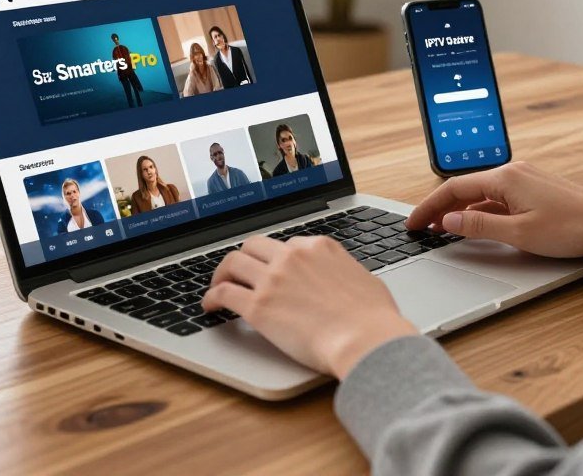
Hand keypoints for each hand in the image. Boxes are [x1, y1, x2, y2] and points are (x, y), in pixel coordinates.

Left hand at [202, 235, 417, 377]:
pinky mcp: (258, 306)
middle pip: (254, 246)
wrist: (365, 338)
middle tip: (239, 273)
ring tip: (217, 287)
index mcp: (319, 247)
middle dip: (245, 258)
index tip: (272, 271)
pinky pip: (223, 293)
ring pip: (233, 263)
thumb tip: (342, 280)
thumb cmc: (373, 317)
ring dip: (222, 274)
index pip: (287, 244)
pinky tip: (209, 306)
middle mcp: (293, 256)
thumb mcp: (364, 278)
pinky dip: (212, 297)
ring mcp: (273, 279)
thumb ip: (344, 272)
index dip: (277, 259)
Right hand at [406, 161, 582, 262]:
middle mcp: (512, 172)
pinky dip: (480, 211)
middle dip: (439, 208)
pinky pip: (497, 198)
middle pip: (464, 188)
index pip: (453, 188)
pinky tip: (474, 226)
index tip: (413, 224)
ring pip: (481, 194)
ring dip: (459, 210)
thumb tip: (448, 220)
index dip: (428, 207)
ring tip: (441, 229)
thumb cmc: (572, 228)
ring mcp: (524, 180)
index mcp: (505, 177)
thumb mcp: (519, 233)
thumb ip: (479, 226)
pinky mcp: (534, 190)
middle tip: (421, 228)